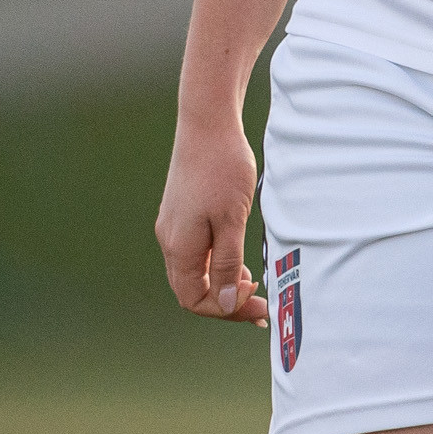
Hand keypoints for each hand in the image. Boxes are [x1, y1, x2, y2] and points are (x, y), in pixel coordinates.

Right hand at [156, 115, 270, 326]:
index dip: (225, 308)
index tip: (257, 300)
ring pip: (194, 273)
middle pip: (192, 290)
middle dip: (226, 302)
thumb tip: (224, 304)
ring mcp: (173, 228)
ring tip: (253, 282)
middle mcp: (170, 241)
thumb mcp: (232, 219)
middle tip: (261, 304)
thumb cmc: (223, 168)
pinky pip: (196, 254)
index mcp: (180, 247)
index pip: (194, 299)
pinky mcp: (181, 216)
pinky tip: (238, 259)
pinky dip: (216, 264)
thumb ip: (228, 263)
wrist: (207, 125)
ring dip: (222, 283)